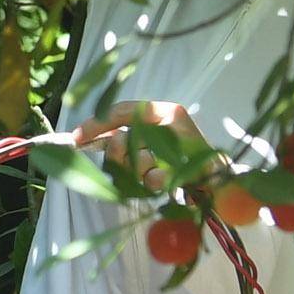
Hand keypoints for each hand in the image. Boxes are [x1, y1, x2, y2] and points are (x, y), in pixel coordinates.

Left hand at [69, 100, 204, 189]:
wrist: (218, 177)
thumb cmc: (182, 156)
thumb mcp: (154, 139)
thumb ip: (127, 135)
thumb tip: (87, 138)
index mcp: (163, 110)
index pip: (121, 111)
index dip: (96, 124)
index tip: (75, 138)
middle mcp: (172, 121)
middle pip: (123, 138)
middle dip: (118, 156)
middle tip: (128, 163)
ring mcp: (180, 143)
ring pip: (136, 161)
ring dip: (139, 173)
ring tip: (155, 172)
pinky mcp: (186, 165)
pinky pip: (153, 178)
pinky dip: (154, 184)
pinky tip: (166, 181)